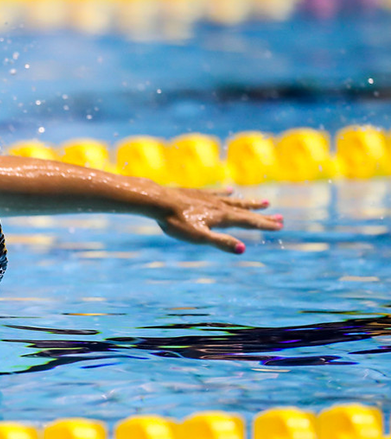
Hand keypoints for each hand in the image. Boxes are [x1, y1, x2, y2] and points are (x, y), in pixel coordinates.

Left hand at [155, 187, 282, 253]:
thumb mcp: (198, 236)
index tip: (280, 226)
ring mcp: (209, 198)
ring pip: (234, 201)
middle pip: (245, 211)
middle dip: (262, 216)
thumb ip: (220, 242)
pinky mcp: (198, 193)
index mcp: (221, 217)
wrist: (158, 201)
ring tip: (264, 202)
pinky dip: (226, 192)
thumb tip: (242, 249)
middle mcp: (219, 205)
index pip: (248, 222)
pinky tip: (229, 189)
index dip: (264, 225)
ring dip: (250, 203)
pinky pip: (217, 192)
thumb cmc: (176, 222)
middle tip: (280, 218)